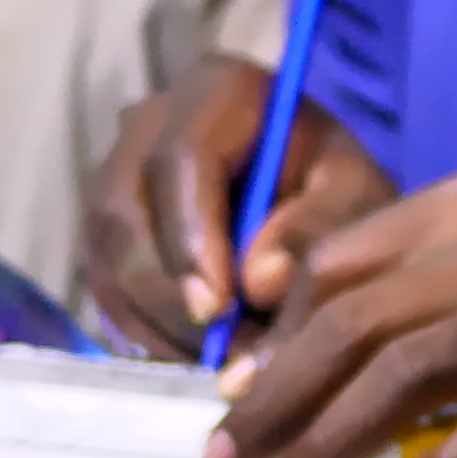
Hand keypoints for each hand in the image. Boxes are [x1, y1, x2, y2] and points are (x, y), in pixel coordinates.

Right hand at [81, 55, 398, 354]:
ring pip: (105, 255)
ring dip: (154, 322)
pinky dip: (141, 331)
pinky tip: (190, 361)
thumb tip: (258, 282)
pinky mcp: (104, 229)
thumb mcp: (356, 197)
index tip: (217, 308)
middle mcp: (148, 122)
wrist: (314, 193)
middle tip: (220, 357)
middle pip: (125, 212)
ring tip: (215, 367)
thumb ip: (319, 228)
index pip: (182, 157)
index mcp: (217, 90)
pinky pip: (100, 284)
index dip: (191, 236)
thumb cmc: (338, 187)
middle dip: (168, 294)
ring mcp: (114, 174)